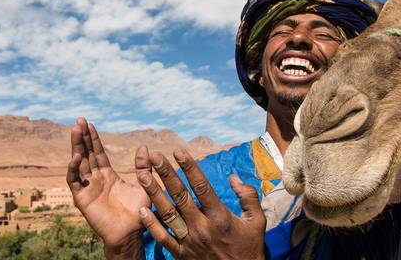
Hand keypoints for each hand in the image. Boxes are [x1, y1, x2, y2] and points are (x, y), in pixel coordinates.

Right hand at [67, 118, 149, 258]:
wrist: (130, 233)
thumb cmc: (138, 212)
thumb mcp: (143, 185)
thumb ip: (143, 168)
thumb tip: (144, 148)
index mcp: (108, 176)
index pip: (98, 153)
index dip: (93, 139)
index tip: (89, 124)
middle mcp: (95, 180)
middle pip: (86, 154)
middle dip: (82, 138)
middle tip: (79, 120)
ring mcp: (87, 188)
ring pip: (79, 164)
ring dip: (76, 147)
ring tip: (75, 130)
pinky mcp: (81, 199)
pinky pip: (75, 181)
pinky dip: (73, 169)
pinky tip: (76, 156)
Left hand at [135, 147, 265, 259]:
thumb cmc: (250, 249)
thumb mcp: (257, 221)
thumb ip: (248, 196)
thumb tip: (234, 177)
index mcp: (220, 217)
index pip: (201, 186)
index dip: (189, 167)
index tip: (179, 151)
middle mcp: (202, 227)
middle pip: (180, 196)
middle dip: (166, 174)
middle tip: (155, 157)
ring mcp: (189, 242)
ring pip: (168, 214)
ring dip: (154, 193)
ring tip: (142, 176)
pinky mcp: (181, 255)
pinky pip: (163, 238)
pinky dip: (151, 224)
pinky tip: (143, 209)